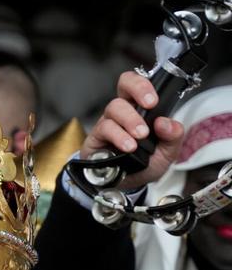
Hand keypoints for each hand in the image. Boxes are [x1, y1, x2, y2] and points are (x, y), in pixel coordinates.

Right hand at [81, 71, 184, 189]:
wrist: (126, 186)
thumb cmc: (144, 164)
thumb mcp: (167, 153)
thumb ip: (173, 137)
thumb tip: (166, 123)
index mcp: (141, 109)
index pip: (139, 84)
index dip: (144, 84)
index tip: (154, 100)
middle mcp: (124, 112)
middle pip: (124, 84)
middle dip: (138, 89)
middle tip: (150, 105)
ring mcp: (109, 123)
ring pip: (115, 107)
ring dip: (130, 120)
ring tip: (140, 136)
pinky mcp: (96, 137)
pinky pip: (105, 128)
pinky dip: (118, 136)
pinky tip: (128, 146)